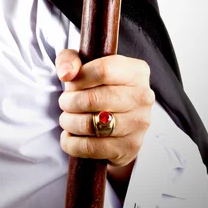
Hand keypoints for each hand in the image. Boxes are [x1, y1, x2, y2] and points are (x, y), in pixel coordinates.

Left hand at [56, 49, 154, 172]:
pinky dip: (73, 144)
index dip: (79, 78)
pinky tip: (69, 137)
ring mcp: (139, 124)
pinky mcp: (130, 147)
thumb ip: (69, 59)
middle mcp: (143, 96)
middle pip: (95, 99)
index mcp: (136, 71)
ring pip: (92, 124)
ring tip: (66, 119)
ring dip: (70, 122)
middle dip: (69, 102)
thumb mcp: (83, 62)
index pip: (103, 71)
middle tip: (64, 103)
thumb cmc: (96, 84)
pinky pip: (93, 148)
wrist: (116, 115)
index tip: (70, 84)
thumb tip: (66, 74)